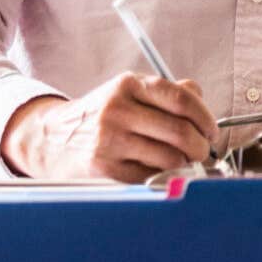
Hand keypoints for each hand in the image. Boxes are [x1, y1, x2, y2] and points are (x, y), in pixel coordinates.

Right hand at [0, 73, 212, 180]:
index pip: (182, 99)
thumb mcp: (126, 92)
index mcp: (128, 85)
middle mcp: (117, 109)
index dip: (205, 118)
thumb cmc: (99, 116)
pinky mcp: (104, 167)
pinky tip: (158, 171)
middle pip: (181, 132)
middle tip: (202, 152)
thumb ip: (165, 92)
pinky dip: (163, 177)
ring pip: (170, 158)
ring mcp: (109, 139)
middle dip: (201, 147)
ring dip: (184, 164)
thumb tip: (200, 98)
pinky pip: (151, 176)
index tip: (211, 131)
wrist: (49, 138)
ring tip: (180, 162)